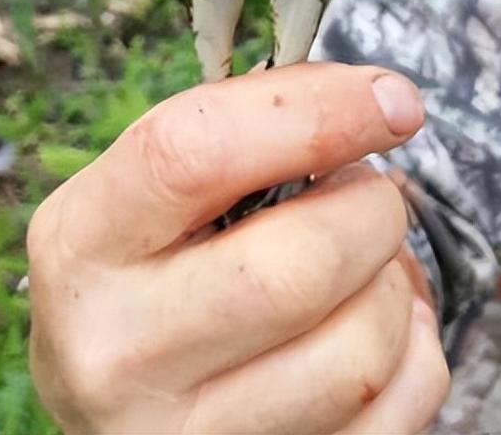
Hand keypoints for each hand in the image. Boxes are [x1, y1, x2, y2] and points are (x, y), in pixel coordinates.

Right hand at [28, 62, 448, 434]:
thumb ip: (243, 135)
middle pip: (299, 264)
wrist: (116, 401)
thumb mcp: (153, 193)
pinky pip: (399, 410)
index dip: (316, 111)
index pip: (198, 152)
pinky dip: (416, 349)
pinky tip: (374, 323)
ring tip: (365, 263)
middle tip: (366, 192)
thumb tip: (380, 103)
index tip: (391, 97)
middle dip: (371, 208)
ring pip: (360, 350)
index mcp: (85, 243)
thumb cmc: (153, 268)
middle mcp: (117, 352)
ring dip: (396, 283)